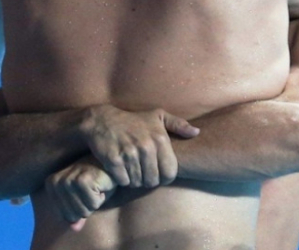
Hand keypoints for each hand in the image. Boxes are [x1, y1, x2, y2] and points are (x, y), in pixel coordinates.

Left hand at [44, 156, 116, 230]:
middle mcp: (55, 182)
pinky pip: (93, 204)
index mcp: (51, 185)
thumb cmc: (95, 180)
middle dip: (88, 206)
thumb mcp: (84, 199)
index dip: (80, 209)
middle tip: (92, 190)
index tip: (85, 194)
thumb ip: (77, 214)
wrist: (109, 162)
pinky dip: (101, 197)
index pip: (65, 216)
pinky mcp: (82, 181)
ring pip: (83, 211)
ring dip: (95, 202)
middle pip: (74, 215)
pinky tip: (100, 184)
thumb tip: (74, 228)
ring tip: (96, 187)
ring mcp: (67, 180)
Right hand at [80, 105, 198, 187]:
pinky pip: (123, 181)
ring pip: (137, 182)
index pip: (170, 173)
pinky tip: (120, 170)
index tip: (156, 173)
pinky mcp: (113, 160)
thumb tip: (197, 132)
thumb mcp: (157, 116)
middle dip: (147, 180)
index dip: (164, 177)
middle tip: (141, 172)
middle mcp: (146, 147)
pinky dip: (122, 179)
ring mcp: (129, 154)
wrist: (101, 120)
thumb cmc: (132, 120)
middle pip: (153, 181)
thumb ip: (178, 124)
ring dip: (134, 180)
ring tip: (131, 170)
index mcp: (160, 139)